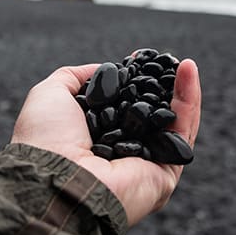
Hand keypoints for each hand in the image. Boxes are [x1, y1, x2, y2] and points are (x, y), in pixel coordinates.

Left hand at [10, 59, 201, 226]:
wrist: (55, 176)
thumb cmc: (45, 140)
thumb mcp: (50, 95)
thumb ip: (74, 77)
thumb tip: (102, 68)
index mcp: (95, 140)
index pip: (122, 108)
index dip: (133, 81)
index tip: (138, 58)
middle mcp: (121, 154)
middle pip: (152, 116)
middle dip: (161, 86)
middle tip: (167, 59)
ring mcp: (146, 165)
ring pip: (173, 123)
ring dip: (183, 91)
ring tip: (185, 63)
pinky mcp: (166, 174)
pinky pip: (183, 134)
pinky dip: (189, 102)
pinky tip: (188, 73)